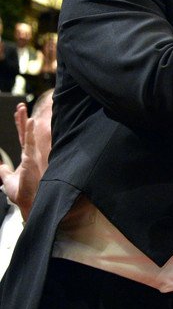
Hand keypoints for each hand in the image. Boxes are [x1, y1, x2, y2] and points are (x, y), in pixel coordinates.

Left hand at [0, 105, 43, 219]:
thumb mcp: (7, 180)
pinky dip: (28, 131)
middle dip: (22, 119)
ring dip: (25, 121)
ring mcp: (32, 155)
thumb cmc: (23, 193)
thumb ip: (3, 171)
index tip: (19, 113)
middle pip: (26, 132)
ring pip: (29, 134)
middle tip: (20, 106)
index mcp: (26, 157)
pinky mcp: (32, 159)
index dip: (20, 124)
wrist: (29, 202)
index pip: (22, 137)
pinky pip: (29, 142)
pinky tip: (29, 121)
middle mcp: (30, 154)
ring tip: (21, 108)